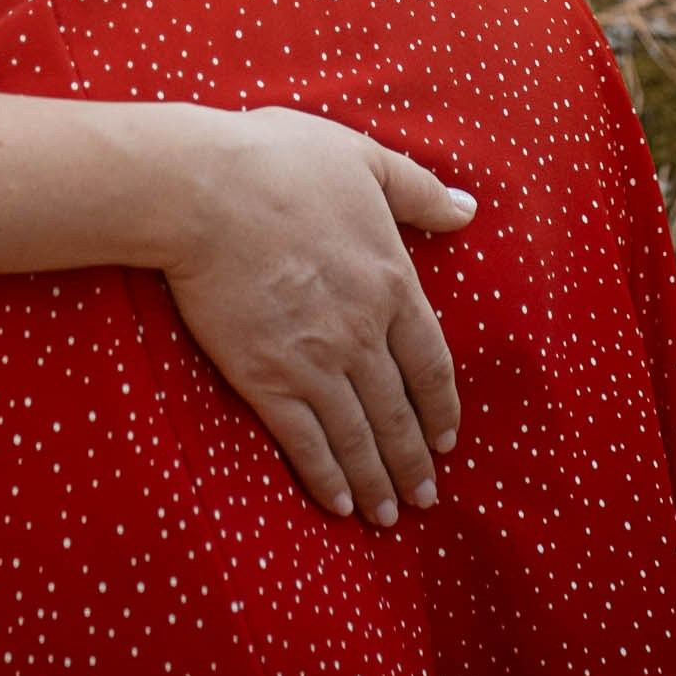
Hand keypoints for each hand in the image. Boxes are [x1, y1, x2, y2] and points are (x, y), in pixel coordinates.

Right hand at [149, 102, 474, 526]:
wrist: (207, 190)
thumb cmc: (282, 163)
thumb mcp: (364, 160)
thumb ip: (419, 190)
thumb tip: (468, 208)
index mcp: (391, 282)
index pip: (431, 363)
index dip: (442, 407)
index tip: (448, 440)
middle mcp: (362, 333)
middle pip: (398, 412)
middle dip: (413, 459)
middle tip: (424, 497)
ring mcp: (315, 361)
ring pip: (359, 437)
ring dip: (378, 479)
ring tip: (389, 515)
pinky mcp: (266, 378)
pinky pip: (306, 442)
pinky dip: (326, 477)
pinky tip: (338, 503)